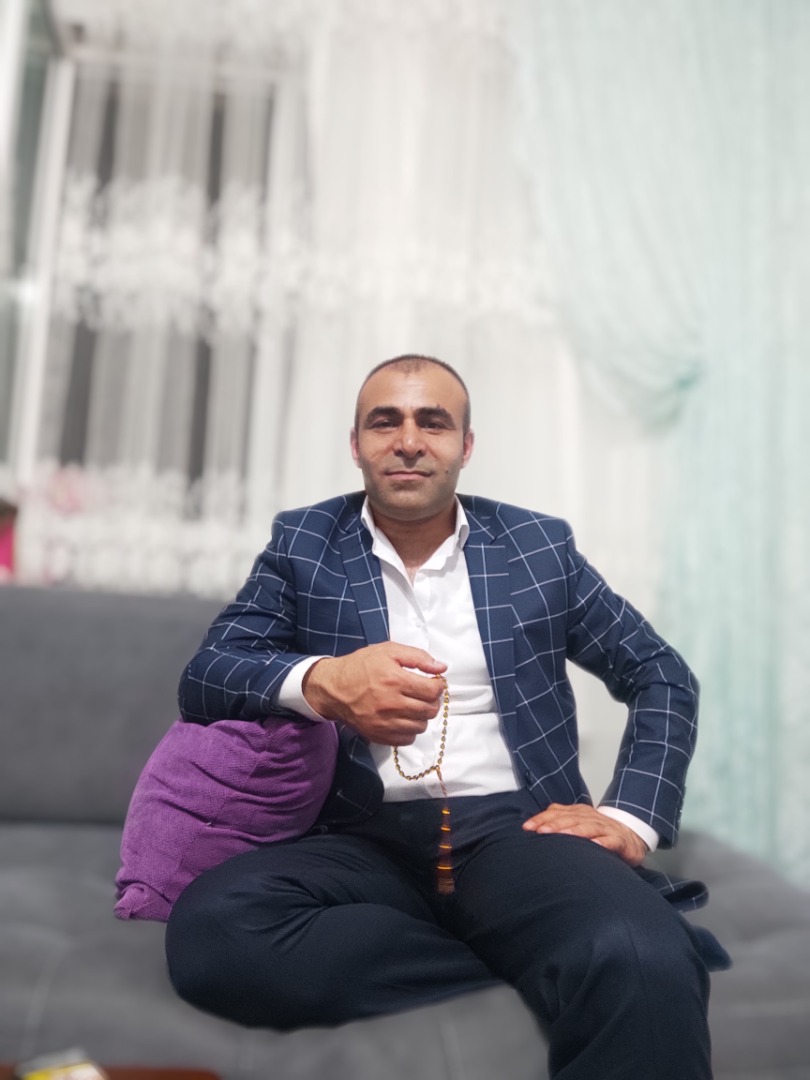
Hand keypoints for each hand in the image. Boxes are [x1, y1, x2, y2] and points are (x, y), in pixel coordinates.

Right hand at [302, 642, 446, 744]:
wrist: (334, 688)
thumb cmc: (361, 666)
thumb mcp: (388, 651)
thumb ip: (418, 657)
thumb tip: (441, 667)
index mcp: (395, 680)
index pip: (432, 691)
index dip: (438, 686)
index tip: (433, 683)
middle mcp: (391, 704)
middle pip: (429, 710)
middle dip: (432, 701)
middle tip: (424, 694)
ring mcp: (384, 723)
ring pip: (420, 726)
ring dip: (421, 716)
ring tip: (412, 705)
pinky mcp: (379, 735)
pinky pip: (407, 739)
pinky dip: (410, 730)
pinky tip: (403, 718)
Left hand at [522, 803, 648, 866]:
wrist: (631, 834)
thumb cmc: (600, 831)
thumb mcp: (578, 822)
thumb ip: (560, 820)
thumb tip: (536, 824)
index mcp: (578, 812)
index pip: (557, 813)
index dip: (542, 819)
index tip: (527, 827)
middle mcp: (590, 817)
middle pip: (570, 819)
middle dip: (554, 824)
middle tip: (540, 831)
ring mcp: (605, 828)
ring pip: (588, 828)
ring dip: (574, 832)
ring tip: (562, 836)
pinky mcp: (619, 840)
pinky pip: (610, 841)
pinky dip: (603, 843)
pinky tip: (595, 846)